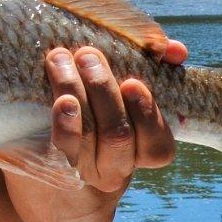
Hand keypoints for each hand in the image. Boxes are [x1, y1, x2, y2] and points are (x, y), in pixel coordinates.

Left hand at [44, 46, 177, 193]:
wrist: (45, 157)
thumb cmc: (94, 108)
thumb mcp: (122, 88)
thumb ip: (153, 66)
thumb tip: (176, 50)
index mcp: (139, 153)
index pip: (157, 147)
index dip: (147, 116)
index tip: (131, 82)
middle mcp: (113, 169)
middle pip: (117, 135)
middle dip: (103, 90)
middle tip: (87, 55)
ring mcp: (81, 171)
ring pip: (88, 137)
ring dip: (75, 91)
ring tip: (61, 59)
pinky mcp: (50, 167)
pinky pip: (61, 149)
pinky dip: (64, 124)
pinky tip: (61, 100)